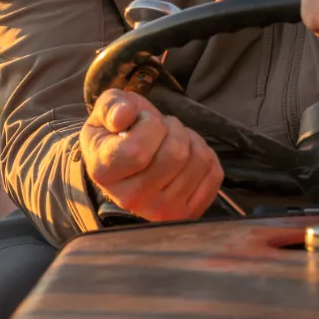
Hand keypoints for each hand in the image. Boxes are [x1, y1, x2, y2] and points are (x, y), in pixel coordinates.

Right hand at [80, 88, 223, 221]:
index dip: (149, 124)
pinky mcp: (187, 213)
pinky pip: (214, 173)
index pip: (138, 151)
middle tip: (161, 130)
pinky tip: (186, 158)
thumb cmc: (117, 132)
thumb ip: (111, 106)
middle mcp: (131, 199)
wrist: (127, 161)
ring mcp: (161, 210)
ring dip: (190, 140)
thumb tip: (124, 115)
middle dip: (174, 128)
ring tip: (172, 142)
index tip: (141, 120)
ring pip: (199, 160)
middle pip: (176, 154)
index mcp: (104, 173)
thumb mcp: (107, 111)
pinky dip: (206, 155)